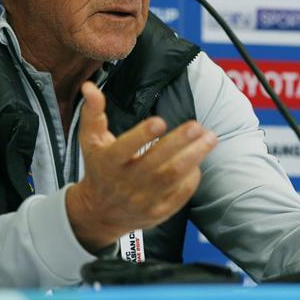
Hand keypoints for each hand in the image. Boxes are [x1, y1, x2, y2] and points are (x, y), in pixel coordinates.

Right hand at [66, 81, 216, 252]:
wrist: (99, 213)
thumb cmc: (99, 168)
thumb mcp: (90, 141)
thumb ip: (93, 112)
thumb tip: (89, 86)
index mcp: (108, 163)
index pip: (124, 149)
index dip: (142, 135)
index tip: (160, 121)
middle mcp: (125, 183)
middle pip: (156, 163)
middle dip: (179, 143)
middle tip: (197, 125)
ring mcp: (142, 200)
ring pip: (173, 178)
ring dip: (194, 157)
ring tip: (210, 138)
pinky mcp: (157, 212)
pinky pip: (179, 195)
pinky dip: (191, 178)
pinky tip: (199, 161)